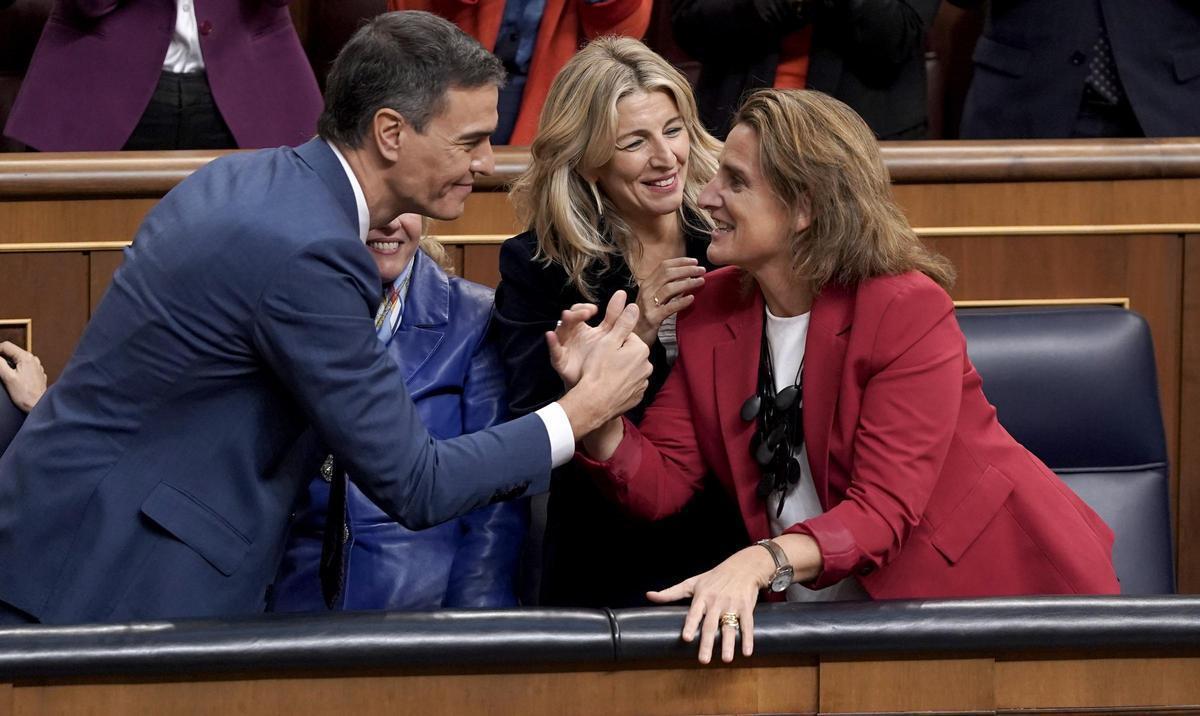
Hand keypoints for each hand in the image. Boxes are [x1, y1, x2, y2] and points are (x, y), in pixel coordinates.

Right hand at [0, 342, 46, 412]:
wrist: (38, 405)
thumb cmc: (25, 394)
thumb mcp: (8, 377)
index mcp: (26, 358)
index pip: (6, 346)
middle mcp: (34, 360)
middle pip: (12, 352)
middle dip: (1, 355)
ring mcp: (37, 366)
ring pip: (18, 359)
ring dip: (8, 362)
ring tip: (2, 370)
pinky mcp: (37, 373)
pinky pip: (24, 366)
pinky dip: (16, 367)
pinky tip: (12, 375)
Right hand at [555, 292, 651, 439]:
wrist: (595, 403)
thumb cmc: (598, 370)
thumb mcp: (608, 341)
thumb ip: (623, 322)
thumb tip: (634, 306)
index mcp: (641, 349)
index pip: (627, 337)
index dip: (612, 340)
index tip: (602, 348)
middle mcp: (647, 366)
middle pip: (630, 354)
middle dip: (618, 355)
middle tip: (601, 361)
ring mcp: (643, 383)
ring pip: (630, 370)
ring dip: (619, 370)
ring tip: (604, 375)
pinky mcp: (637, 397)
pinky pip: (629, 386)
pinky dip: (621, 385)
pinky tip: (608, 386)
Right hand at [634, 258, 705, 345]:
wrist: (633, 336)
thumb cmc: (646, 316)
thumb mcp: (653, 298)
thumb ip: (666, 287)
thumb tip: (687, 276)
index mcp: (647, 284)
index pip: (664, 266)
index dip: (680, 262)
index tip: (695, 261)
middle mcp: (646, 291)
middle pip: (668, 274)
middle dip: (687, 270)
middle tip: (702, 270)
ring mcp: (648, 304)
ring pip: (669, 288)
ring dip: (687, 283)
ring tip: (701, 281)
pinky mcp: (653, 318)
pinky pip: (670, 307)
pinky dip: (682, 302)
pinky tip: (692, 299)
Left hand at [646, 545, 774, 663]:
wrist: (743, 566)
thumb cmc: (714, 577)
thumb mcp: (692, 582)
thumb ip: (670, 593)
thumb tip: (648, 595)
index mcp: (702, 596)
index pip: (694, 613)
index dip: (690, 625)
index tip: (686, 638)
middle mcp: (716, 601)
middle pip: (710, 625)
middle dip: (707, 643)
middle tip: (703, 660)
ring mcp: (732, 604)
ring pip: (729, 627)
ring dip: (728, 644)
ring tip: (726, 659)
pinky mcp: (746, 607)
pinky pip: (747, 624)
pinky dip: (748, 638)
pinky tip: (747, 652)